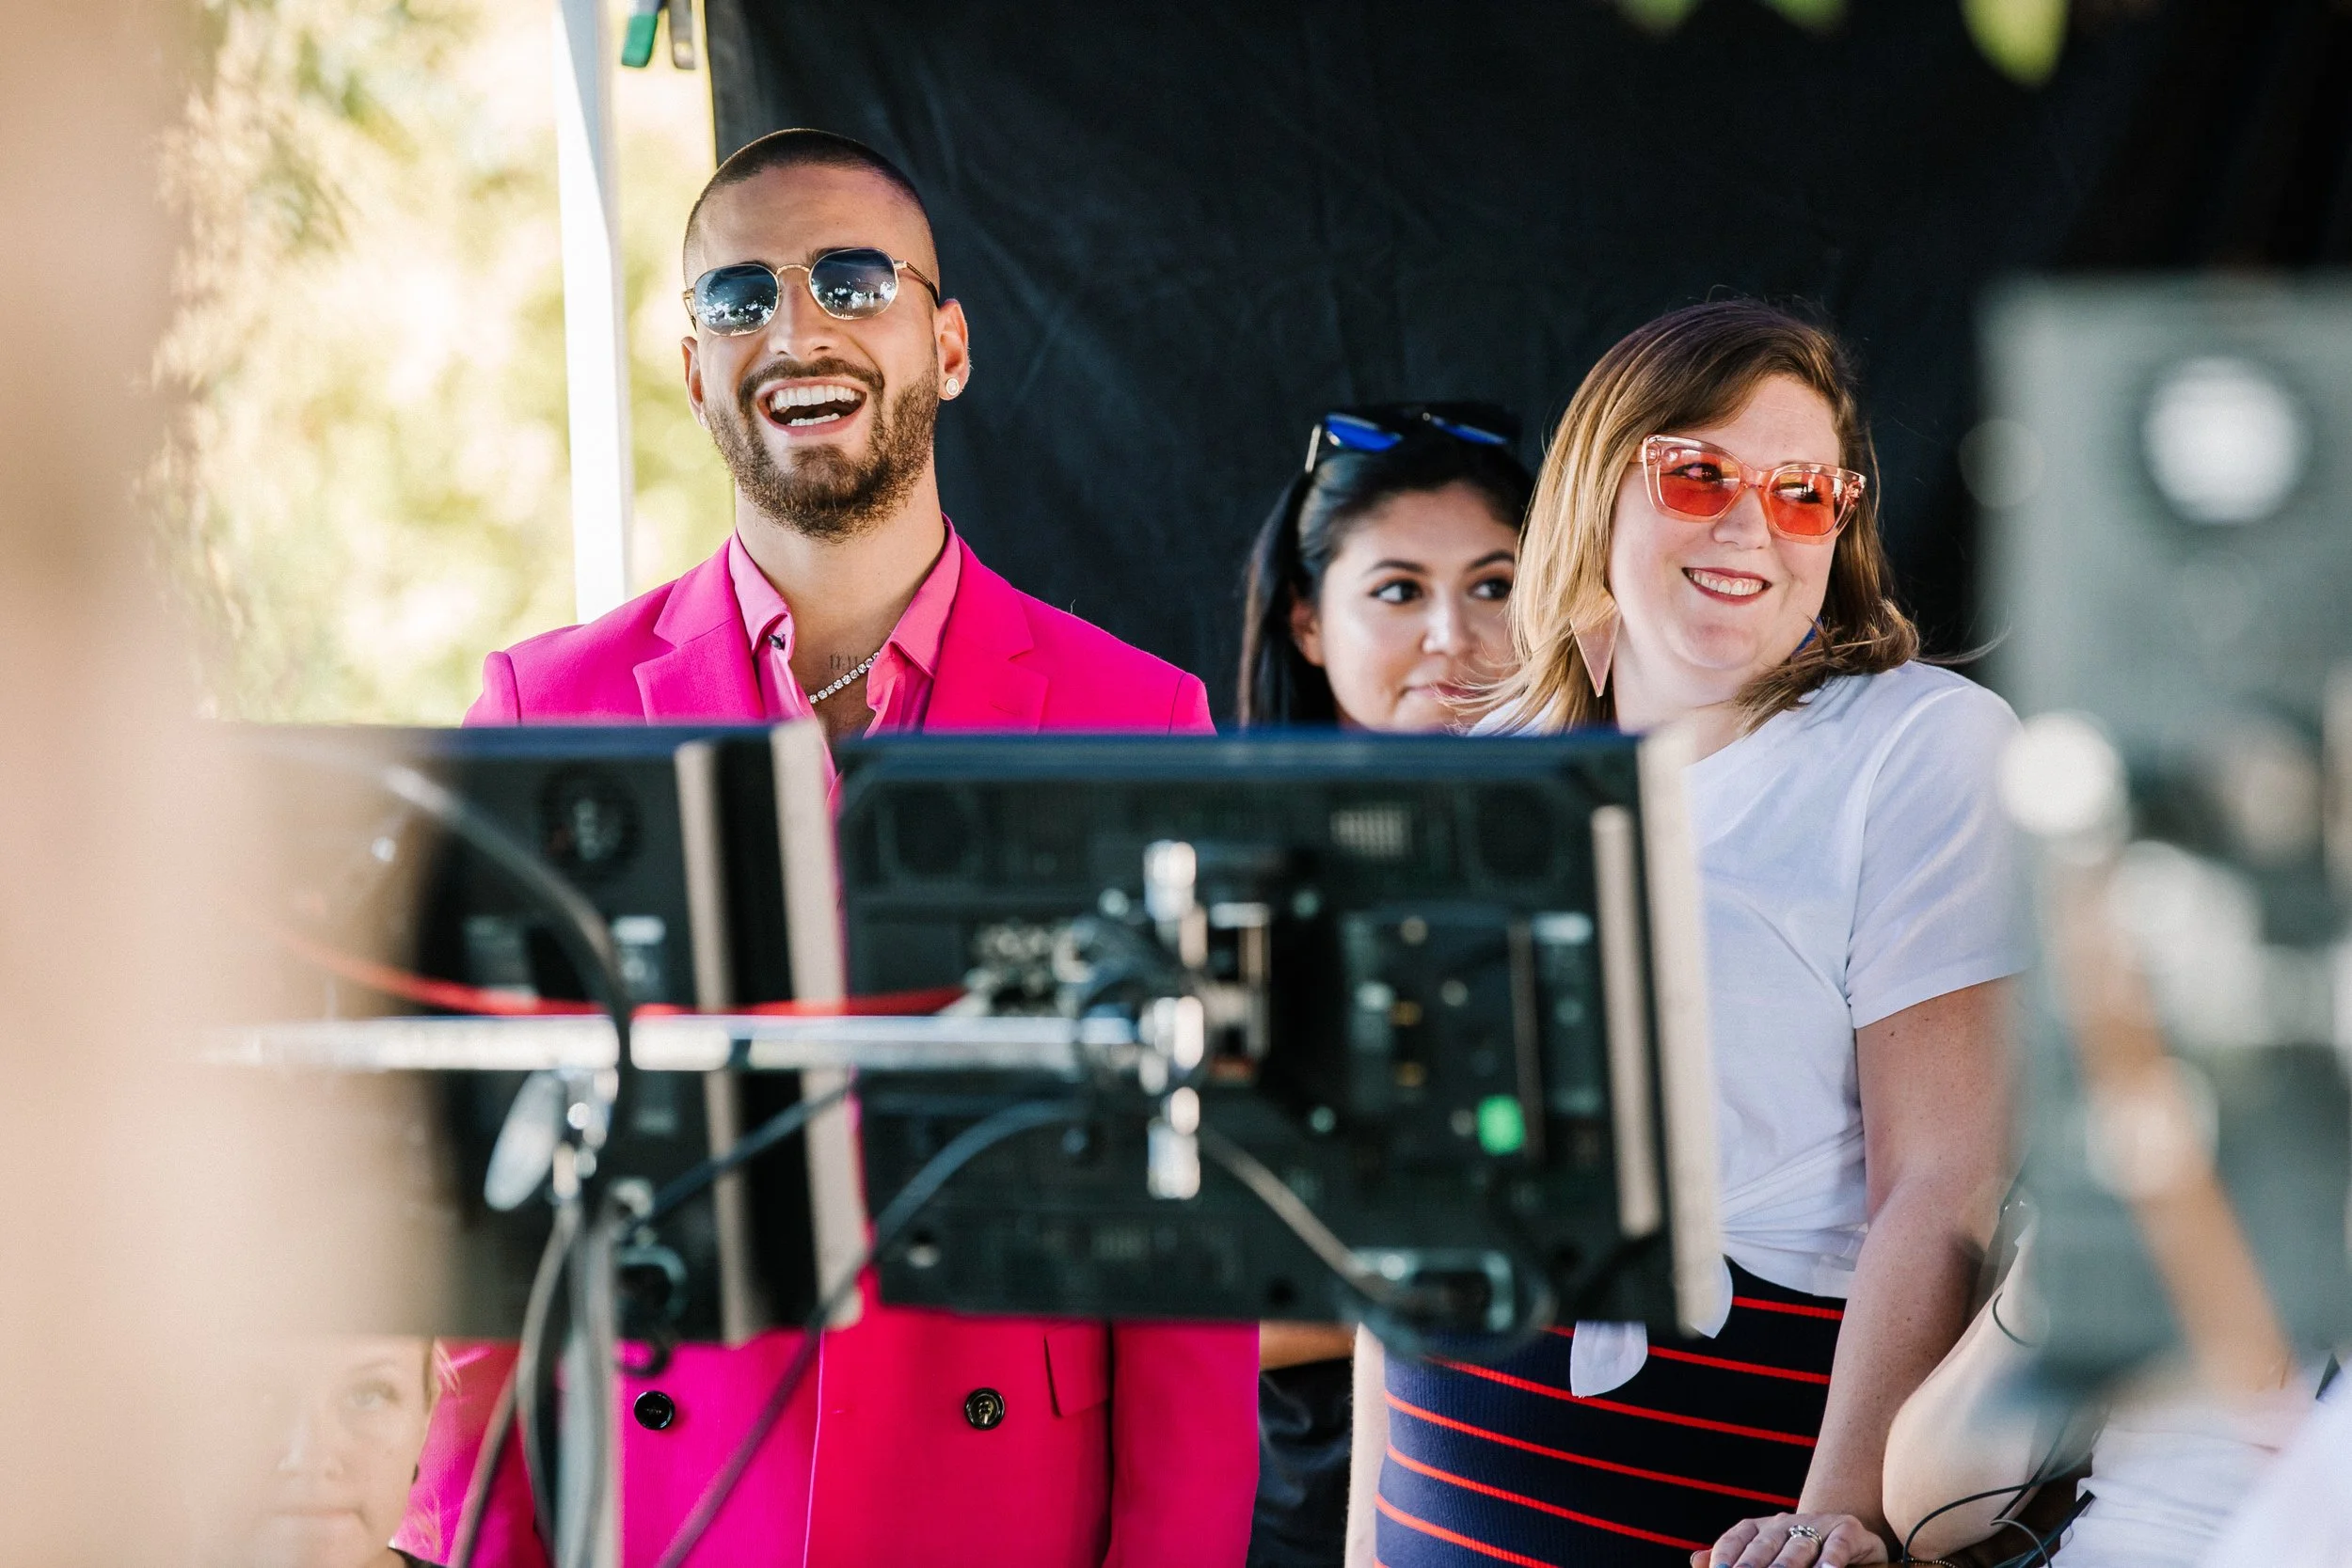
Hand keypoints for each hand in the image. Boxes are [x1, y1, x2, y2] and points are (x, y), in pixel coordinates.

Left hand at [1689, 1513, 1888, 1567]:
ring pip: (1799, 1546)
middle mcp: (1787, 1523)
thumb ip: (1734, 1559)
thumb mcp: (1769, 1557)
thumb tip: (1696, 1560)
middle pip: (1766, 1544)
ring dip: (1788, 1565)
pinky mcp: (1848, 1530)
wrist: (1853, 1540)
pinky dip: (1831, 1559)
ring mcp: (1819, 1524)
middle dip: (1752, 1565)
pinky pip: (1838, 1545)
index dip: (1726, 1554)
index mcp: (1763, 1528)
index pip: (1738, 1537)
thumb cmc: (1803, 1556)